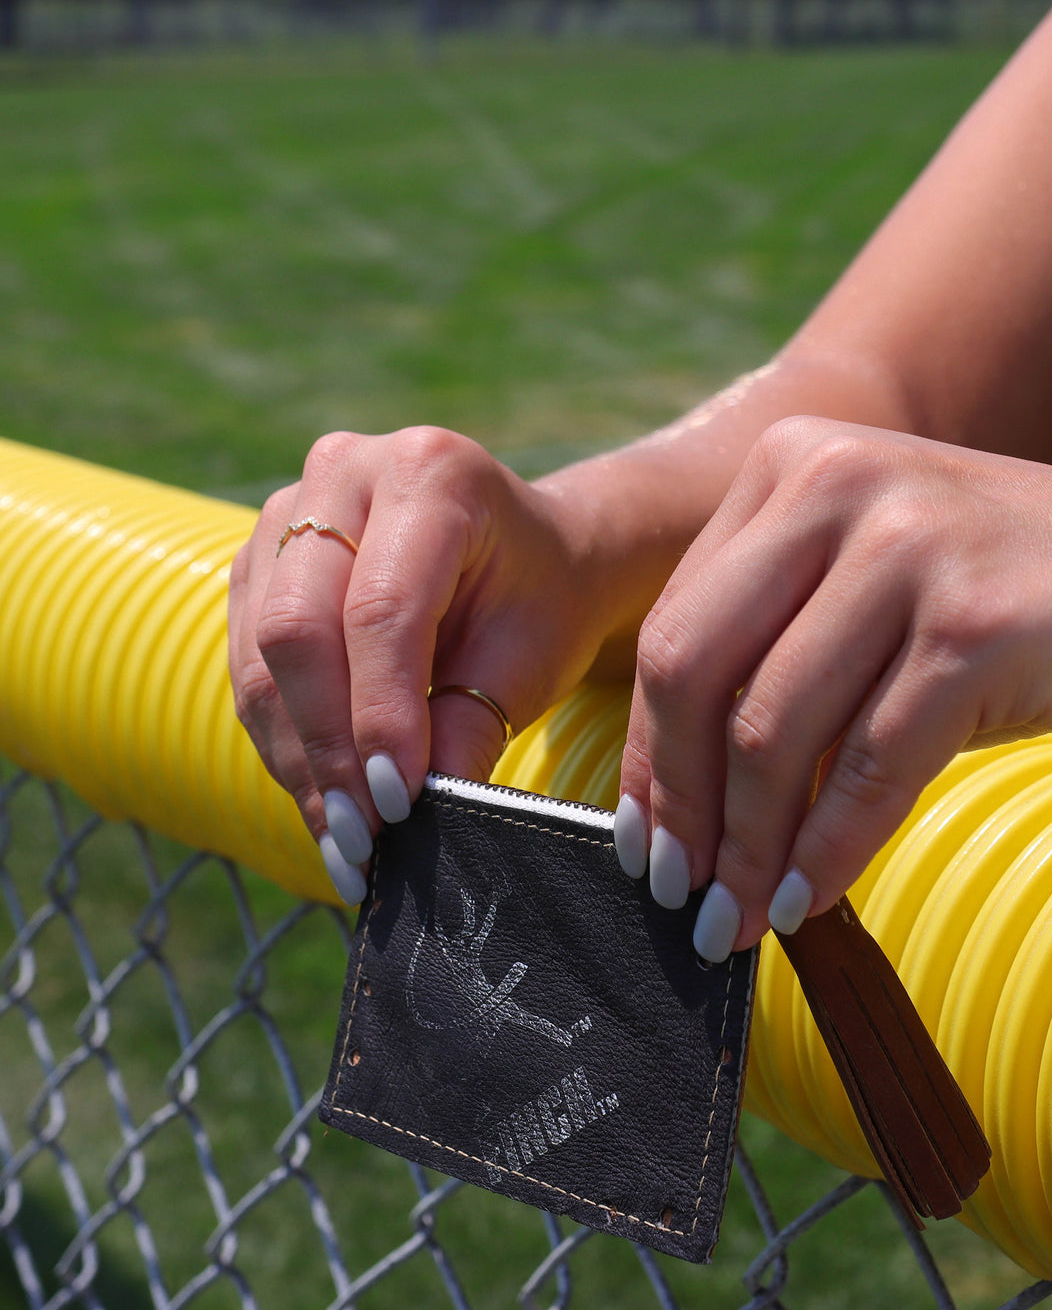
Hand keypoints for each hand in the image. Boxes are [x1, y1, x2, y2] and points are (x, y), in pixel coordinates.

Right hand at [228, 427, 608, 902]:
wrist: (532, 556)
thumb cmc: (543, 600)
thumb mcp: (531, 658)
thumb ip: (471, 726)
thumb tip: (414, 818)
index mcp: (431, 473)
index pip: (381, 611)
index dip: (379, 717)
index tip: (396, 806)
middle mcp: (347, 471)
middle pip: (300, 626)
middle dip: (327, 746)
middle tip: (359, 838)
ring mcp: (291, 508)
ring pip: (262, 651)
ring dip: (298, 756)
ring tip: (340, 839)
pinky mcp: (262, 556)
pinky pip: (250, 658)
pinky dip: (284, 736)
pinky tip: (320, 795)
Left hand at [615, 416, 1051, 960]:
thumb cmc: (1018, 600)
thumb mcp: (879, 584)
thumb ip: (784, 647)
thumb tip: (687, 798)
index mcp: (796, 466)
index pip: (676, 625)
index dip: (649, 750)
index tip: (647, 841)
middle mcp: (840, 485)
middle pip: (695, 671)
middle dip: (681, 803)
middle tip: (682, 893)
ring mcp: (910, 548)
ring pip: (775, 728)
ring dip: (750, 848)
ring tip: (741, 919)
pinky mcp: (974, 628)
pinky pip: (870, 767)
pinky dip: (830, 851)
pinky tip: (810, 904)